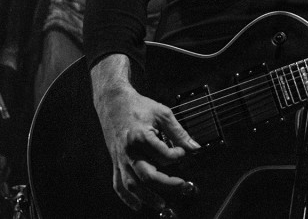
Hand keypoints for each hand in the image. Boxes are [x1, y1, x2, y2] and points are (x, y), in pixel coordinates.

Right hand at [92, 56, 200, 211]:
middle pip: (148, 175)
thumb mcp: (163, 113)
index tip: (183, 151)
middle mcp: (129, 151)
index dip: (177, 155)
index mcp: (140, 136)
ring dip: (147, 197)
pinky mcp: (115, 161)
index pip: (163, 155)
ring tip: (162, 204)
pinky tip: (137, 205)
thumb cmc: (138, 106)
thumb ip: (179, 132)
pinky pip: (118, 183)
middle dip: (167, 184)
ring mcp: (120, 158)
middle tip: (183, 185)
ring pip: (132, 184)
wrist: (113, 102)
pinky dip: (127, 197)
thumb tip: (194, 147)